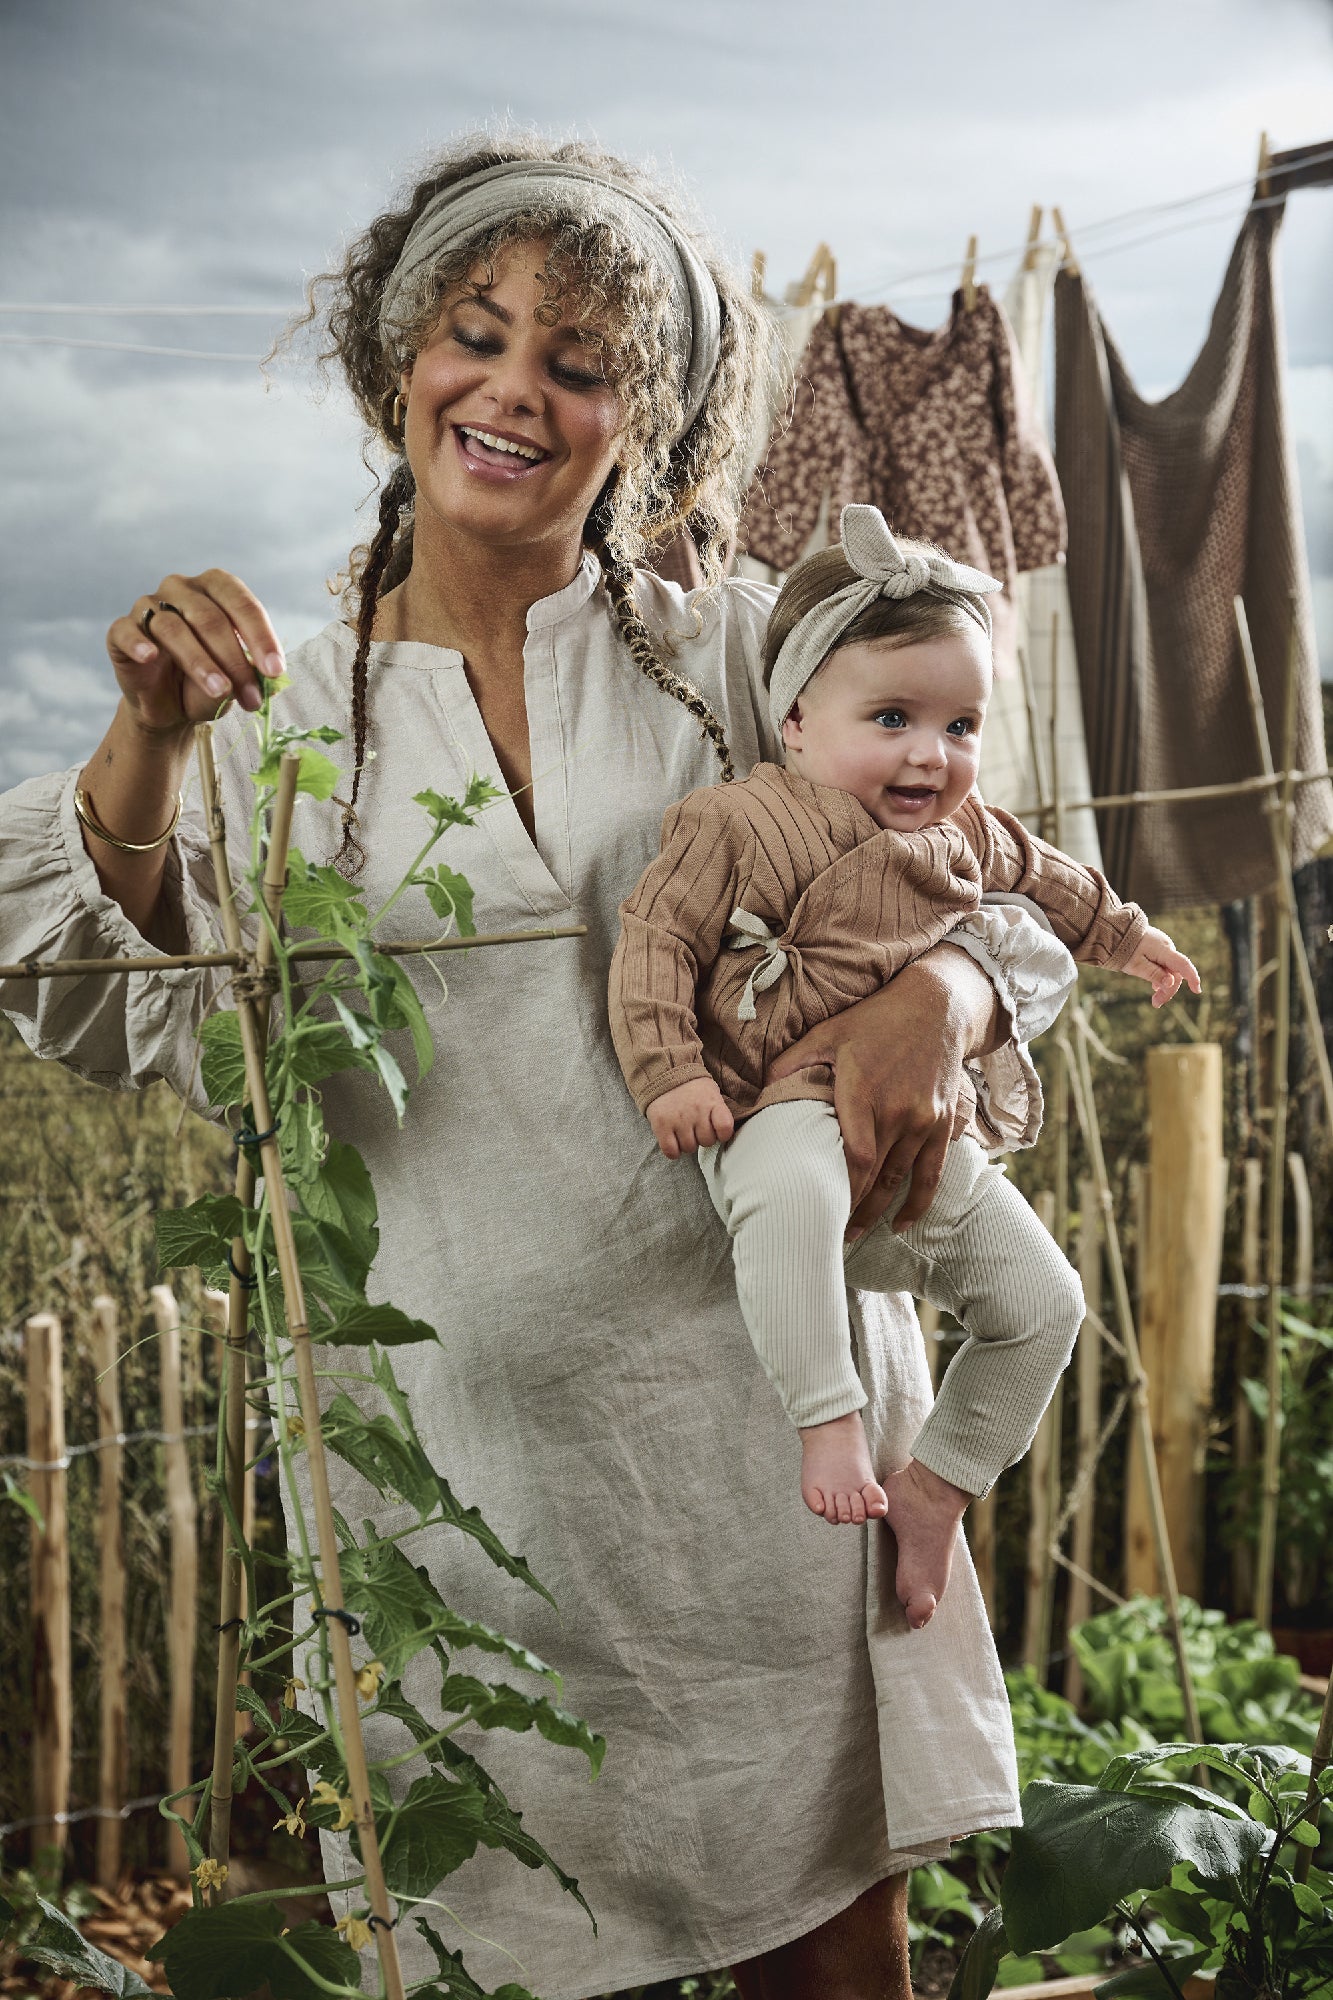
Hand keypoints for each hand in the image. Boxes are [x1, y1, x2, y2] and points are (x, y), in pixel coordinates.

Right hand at [107, 570, 285, 738]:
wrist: (170, 706)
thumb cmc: (209, 682)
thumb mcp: (236, 680)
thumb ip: (251, 674)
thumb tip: (271, 679)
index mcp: (215, 589)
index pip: (241, 603)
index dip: (261, 637)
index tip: (275, 671)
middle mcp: (181, 589)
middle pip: (210, 618)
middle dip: (235, 660)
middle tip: (251, 697)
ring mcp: (148, 606)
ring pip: (173, 628)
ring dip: (200, 663)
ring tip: (220, 692)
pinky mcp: (121, 630)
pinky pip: (126, 631)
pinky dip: (138, 643)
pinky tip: (150, 658)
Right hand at [647, 1078, 735, 1158]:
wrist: (665, 1073)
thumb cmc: (692, 1088)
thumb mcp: (711, 1093)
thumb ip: (718, 1112)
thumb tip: (722, 1135)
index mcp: (712, 1102)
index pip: (725, 1128)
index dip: (722, 1134)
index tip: (717, 1131)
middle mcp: (697, 1111)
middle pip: (707, 1141)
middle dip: (702, 1137)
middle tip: (695, 1127)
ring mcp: (678, 1119)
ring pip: (689, 1148)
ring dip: (687, 1143)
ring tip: (683, 1130)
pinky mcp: (661, 1126)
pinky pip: (671, 1151)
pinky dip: (673, 1151)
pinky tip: (673, 1141)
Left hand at [767, 944, 997, 1236]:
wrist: (937, 1007)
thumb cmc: (873, 1020)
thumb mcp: (827, 1032)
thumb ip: (792, 1063)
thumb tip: (755, 1089)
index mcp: (863, 1091)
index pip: (853, 1154)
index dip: (837, 1186)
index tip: (813, 1208)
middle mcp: (897, 1111)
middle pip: (872, 1176)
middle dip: (848, 1207)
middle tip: (822, 1235)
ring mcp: (923, 1121)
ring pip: (898, 1180)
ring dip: (876, 1212)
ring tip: (849, 1234)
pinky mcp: (942, 1125)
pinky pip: (931, 1175)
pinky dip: (917, 1204)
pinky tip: (900, 1225)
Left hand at [1123, 927, 1201, 1008]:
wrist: (1114, 930)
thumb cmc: (1123, 948)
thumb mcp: (1136, 965)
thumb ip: (1154, 974)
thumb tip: (1170, 982)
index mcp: (1163, 950)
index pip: (1183, 965)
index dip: (1192, 978)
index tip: (1197, 991)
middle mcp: (1166, 947)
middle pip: (1175, 972)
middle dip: (1168, 989)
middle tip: (1156, 1004)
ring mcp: (1162, 946)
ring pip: (1170, 969)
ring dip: (1164, 984)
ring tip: (1154, 999)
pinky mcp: (1157, 948)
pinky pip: (1164, 964)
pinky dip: (1161, 976)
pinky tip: (1155, 986)